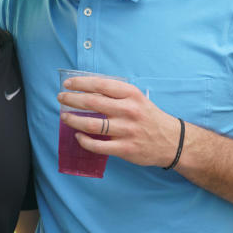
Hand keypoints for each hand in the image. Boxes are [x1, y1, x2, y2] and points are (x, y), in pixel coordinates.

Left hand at [58, 75, 180, 167]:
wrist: (172, 141)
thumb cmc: (149, 117)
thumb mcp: (138, 99)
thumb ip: (117, 94)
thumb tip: (88, 90)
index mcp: (131, 95)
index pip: (101, 85)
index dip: (81, 83)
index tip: (68, 84)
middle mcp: (128, 111)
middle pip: (93, 102)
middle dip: (72, 99)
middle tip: (61, 98)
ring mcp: (126, 130)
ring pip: (92, 124)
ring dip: (74, 119)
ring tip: (64, 117)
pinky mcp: (125, 148)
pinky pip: (98, 145)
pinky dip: (84, 141)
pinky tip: (78, 136)